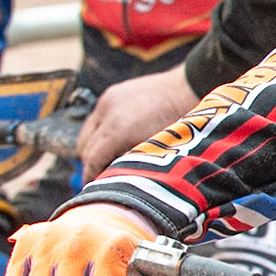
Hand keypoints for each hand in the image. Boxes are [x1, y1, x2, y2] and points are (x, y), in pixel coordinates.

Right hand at [78, 68, 198, 175]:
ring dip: (94, 146)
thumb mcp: (154, 151)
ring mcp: (107, 101)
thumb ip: (129, 163)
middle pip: (85, 148)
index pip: (92, 161)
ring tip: (109, 157)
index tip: (94, 187)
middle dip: (92, 163)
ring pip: (87, 133)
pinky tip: (117, 137)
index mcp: (118, 131)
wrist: (190, 88)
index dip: (91, 177)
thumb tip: (112, 178)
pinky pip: (96, 118)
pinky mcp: (111, 94)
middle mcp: (107, 114)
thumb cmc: (180, 124)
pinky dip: (101, 130)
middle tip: (103, 173)